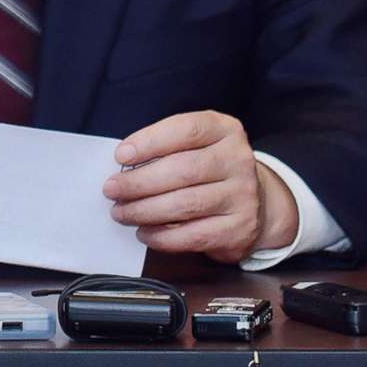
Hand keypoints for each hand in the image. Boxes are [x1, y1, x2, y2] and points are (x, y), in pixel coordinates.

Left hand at [107, 111, 296, 262]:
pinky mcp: (240, 228)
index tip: (121, 155)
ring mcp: (243, 195)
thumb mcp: (193, 145)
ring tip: (120, 212)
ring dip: (145, 210)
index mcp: (223, 130)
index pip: (186, 130)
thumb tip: (122, 166)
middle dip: (139, 182)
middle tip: (111, 190)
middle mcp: (238, 160)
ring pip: (186, 204)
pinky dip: (163, 237)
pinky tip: (144, 233)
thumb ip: (163, 149)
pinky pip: (194, 235)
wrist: (256, 201)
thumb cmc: (207, 168)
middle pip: (182, 170)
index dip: (150, 142)